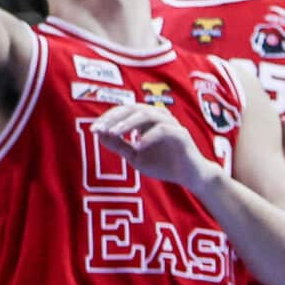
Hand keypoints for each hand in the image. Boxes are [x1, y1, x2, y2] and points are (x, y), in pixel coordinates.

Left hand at [92, 102, 217, 190]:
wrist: (191, 176)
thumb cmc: (164, 164)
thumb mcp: (136, 156)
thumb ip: (119, 145)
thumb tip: (98, 134)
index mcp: (147, 118)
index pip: (124, 111)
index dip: (108, 118)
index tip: (93, 129)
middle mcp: (158, 116)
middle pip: (133, 108)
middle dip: (114, 117)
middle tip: (100, 128)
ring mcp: (170, 123)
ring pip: (147, 114)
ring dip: (129, 123)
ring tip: (114, 133)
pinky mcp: (181, 135)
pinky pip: (163, 130)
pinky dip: (149, 136)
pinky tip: (138, 145)